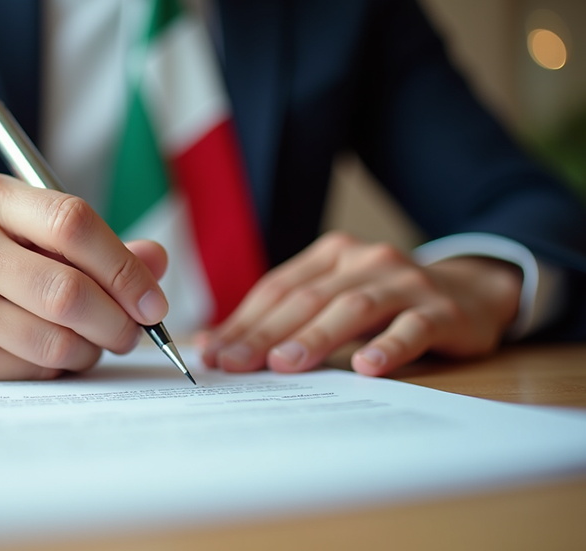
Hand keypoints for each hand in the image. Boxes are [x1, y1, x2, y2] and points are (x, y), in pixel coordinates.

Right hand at [0, 173, 168, 379]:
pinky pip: (32, 370)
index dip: (125, 268)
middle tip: (134, 333)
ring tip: (92, 340)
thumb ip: (102, 244)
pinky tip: (49, 350)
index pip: (72, 223)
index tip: (154, 302)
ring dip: (91, 350)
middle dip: (117, 322)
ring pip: (54, 341)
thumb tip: (156, 262)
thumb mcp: (42, 233)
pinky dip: (58, 367)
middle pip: (67, 292)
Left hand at [198, 232, 521, 375]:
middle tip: (235, 364)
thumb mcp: (333, 299)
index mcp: (332, 255)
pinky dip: (389, 346)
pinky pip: (412, 328)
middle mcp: (365, 261)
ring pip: (353, 308)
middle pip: (307, 299)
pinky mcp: (441, 311)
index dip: (243, 321)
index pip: (278, 289)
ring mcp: (405, 283)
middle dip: (266, 333)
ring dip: (316, 337)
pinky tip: (368, 368)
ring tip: (285, 363)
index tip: (214, 353)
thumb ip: (279, 318)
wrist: (472, 292)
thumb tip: (211, 346)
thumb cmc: (386, 302)